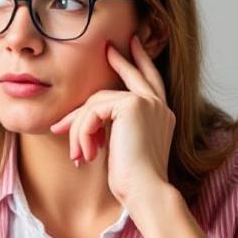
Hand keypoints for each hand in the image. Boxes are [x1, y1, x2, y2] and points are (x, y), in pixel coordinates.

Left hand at [49, 35, 174, 206]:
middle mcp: (158, 106)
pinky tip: (85, 154)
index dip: (139, 63)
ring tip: (78, 156)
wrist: (146, 192)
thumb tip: (87, 118)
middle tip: (107, 46)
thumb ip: (113, 128)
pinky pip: (92, 111)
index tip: (129, 46)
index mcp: (160, 116)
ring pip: (97, 103)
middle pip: (134, 74)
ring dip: (79, 130)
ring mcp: (147, 103)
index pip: (150, 83)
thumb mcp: (121, 149)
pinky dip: (81, 133)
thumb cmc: (133, 182)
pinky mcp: (132, 105)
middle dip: (120, 59)